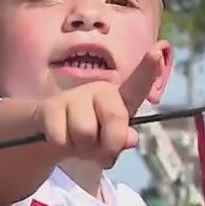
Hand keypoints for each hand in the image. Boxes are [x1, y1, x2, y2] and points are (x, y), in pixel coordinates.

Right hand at [33, 53, 158, 167]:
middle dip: (109, 145)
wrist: (47, 134)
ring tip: (78, 145)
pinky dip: (63, 149)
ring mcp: (73, 96)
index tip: (157, 52)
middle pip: (114, 119)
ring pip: (85, 132)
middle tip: (100, 153)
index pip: (136, 85)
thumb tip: (131, 138)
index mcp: (118, 100)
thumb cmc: (86, 136)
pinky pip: (61, 138)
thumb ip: (121, 141)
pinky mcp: (48, 107)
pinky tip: (61, 141)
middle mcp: (98, 91)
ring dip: (83, 149)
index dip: (147, 69)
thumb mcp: (108, 143)